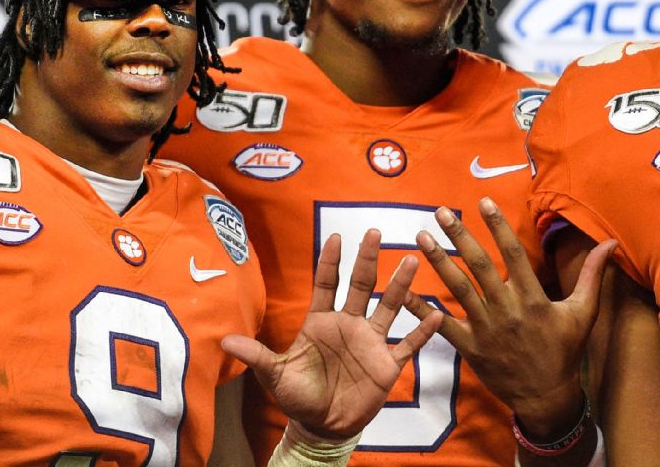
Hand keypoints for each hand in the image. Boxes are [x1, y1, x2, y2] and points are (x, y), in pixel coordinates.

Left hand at [222, 230, 442, 439]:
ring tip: (412, 261)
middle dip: (367, 260)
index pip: (327, 284)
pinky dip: (422, 331)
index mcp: (321, 322)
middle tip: (374, 232)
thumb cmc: (299, 397)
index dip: (330, 261)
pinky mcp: (387, 364)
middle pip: (361, 286)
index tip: (336, 237)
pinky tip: (435, 313)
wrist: (323, 427)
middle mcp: (349, 325)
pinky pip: (408, 344)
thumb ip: (257, 356)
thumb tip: (224, 341)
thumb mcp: (275, 376)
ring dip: (400, 286)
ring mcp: (370, 342)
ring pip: (388, 307)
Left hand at [405, 198, 616, 435]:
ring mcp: (486, 329)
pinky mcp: (470, 348)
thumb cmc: (566, 350)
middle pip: (479, 266)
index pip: (514, 253)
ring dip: (438, 261)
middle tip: (441, 212)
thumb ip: (592, 275)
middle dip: (459, 236)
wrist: (546, 396)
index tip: (484, 202)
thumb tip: (610, 243)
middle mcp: (507, 310)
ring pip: (458, 289)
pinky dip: (422, 309)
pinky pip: (443, 325)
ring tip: (421, 237)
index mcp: (533, 298)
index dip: (499, 226)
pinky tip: (404, 291)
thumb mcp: (584, 312)